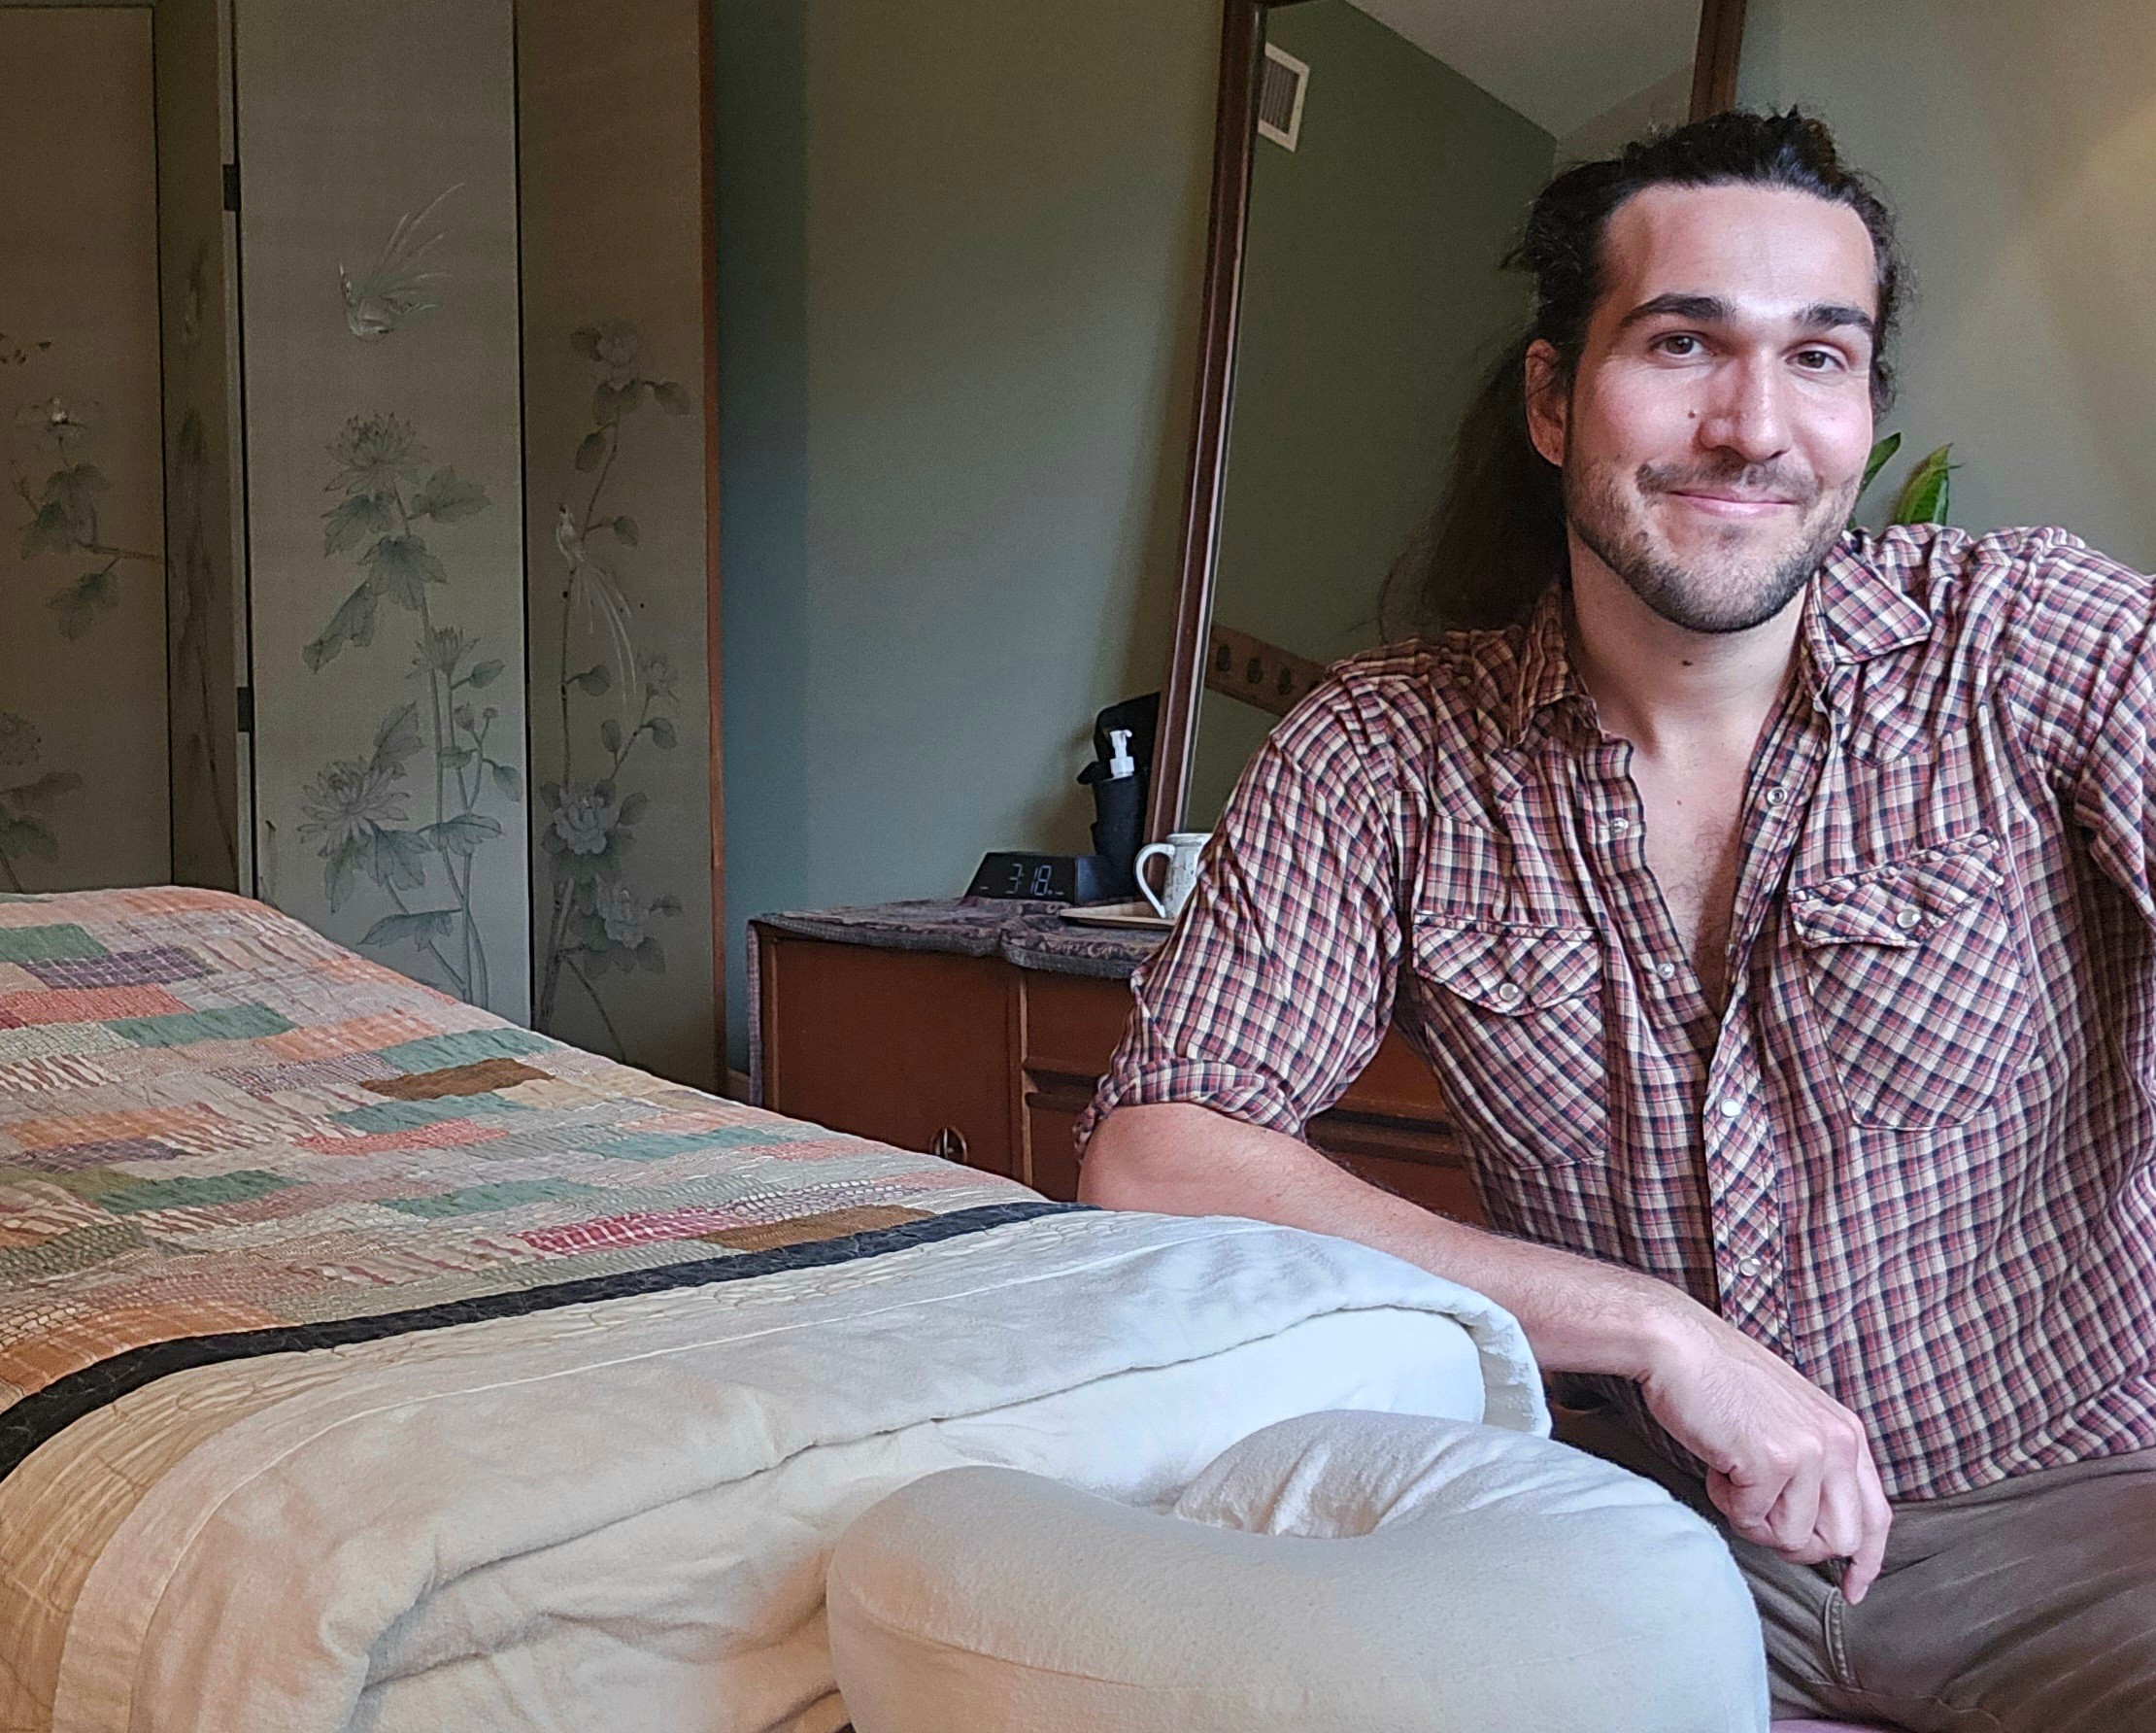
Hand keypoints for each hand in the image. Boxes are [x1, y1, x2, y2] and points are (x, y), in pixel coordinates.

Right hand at [1638, 1307, 1892, 1601]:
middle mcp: (1839, 1443)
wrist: (1677, 1345)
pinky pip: (1751, 1520)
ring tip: (1732, 1477)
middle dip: (1796, 1544)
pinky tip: (1717, 1464)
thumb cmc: (1719, 1380)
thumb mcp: (1788, 1419)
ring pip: (1793, 1538)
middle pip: (1840, 1540)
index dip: (1867, 1561)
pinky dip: (1726, 1502)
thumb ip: (1813, 1465)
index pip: (1877, 1515)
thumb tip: (1811, 1528)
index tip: (1852, 1589)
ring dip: (1754, 1520)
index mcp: (1846, 1431)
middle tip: (1759, 1518)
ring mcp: (1808, 1452)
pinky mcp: (1772, 1462)